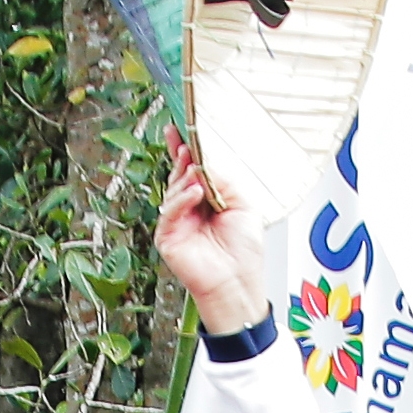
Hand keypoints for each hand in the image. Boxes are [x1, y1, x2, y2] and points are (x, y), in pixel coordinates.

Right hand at [152, 134, 264, 330]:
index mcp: (208, 199)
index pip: (192, 170)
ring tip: (198, 176)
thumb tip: (205, 164)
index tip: (179, 129)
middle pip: (180, 175)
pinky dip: (181, 199)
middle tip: (187, 147)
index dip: (184, 150)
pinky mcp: (168, 236)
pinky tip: (194, 193)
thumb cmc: (243, 252)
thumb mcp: (243, 205)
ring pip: (174, 189)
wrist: (238, 282)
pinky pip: (170, 211)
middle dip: (183, 160)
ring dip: (185, 178)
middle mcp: (190, 208)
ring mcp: (178, 222)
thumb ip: (224, 181)